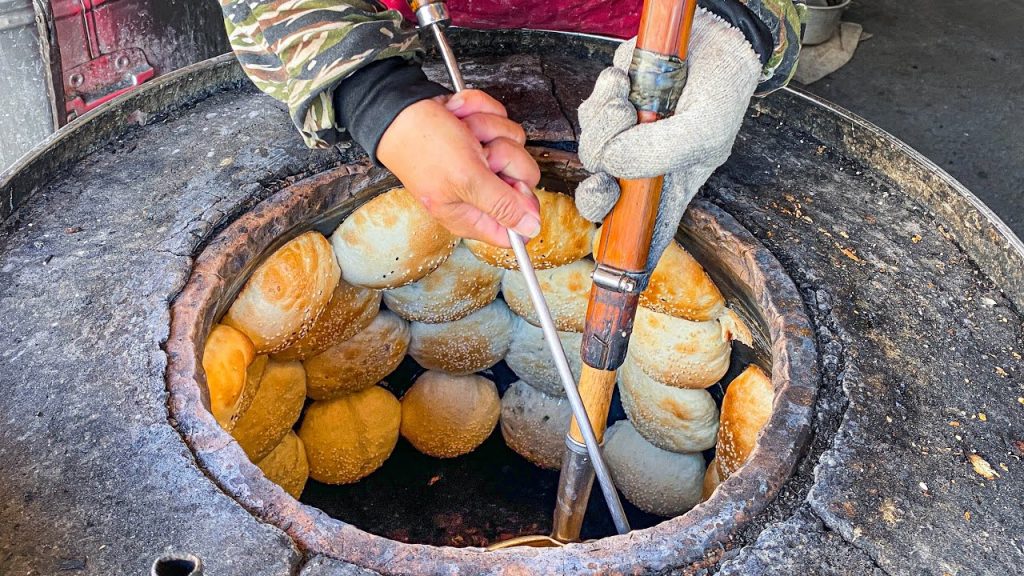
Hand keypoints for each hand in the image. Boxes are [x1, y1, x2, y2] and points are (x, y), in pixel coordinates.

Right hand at [378, 89, 540, 247]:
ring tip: (462, 133)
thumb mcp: (466, 180)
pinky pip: (501, 119)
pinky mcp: (483, 134)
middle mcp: (480, 191)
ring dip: (487, 128)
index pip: (516, 228)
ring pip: (515, 143)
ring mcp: (483, 161)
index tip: (511, 185)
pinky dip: (480, 111)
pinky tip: (459, 118)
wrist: (401, 108)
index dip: (522, 205)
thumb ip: (502, 205)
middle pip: (525, 178)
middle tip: (477, 153)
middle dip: (503, 155)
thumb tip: (530, 228)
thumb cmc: (423, 147)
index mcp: (472, 215)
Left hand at [575, 9, 761, 269]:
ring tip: (632, 101)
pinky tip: (626, 82)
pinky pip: (588, 113)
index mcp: (670, 188)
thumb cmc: (721, 92)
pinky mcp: (610, 107)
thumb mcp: (704, 130)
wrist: (712, 38)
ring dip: (605, 125)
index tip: (618, 281)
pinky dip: (602, 97)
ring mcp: (624, 138)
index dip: (631, 260)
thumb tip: (610, 166)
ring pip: (589, 150)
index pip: (648, 234)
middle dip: (598, 190)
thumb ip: (659, 155)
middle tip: (608, 175)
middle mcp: (642, 169)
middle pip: (601, 198)